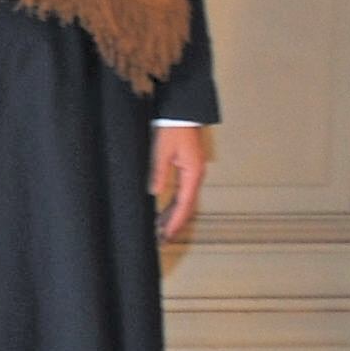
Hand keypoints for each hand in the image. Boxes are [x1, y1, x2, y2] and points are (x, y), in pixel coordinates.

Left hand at [151, 121, 211, 238]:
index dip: (176, 220)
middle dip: (176, 222)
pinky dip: (175, 203)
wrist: (183, 112)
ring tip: (162, 228)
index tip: (168, 233)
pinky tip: (166, 210)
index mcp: (192, 173)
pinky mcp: (187, 168)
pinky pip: (183, 191)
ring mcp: (192, 172)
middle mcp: (195, 175)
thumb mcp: (162, 150)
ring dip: (175, 214)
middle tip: (164, 238)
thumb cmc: (175, 128)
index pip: (185, 203)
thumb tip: (154, 192)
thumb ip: (159, 171)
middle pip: (187, 205)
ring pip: (185, 199)